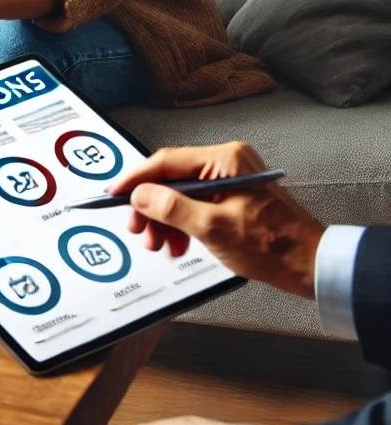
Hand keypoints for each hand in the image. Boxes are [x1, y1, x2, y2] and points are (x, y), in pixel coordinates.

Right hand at [111, 142, 323, 298]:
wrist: (310, 266)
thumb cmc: (272, 245)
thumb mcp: (213, 228)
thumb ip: (171, 208)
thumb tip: (139, 195)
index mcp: (225, 159)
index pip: (167, 161)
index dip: (136, 179)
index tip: (114, 194)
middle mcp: (226, 161)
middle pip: (171, 177)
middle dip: (151, 206)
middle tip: (138, 230)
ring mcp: (229, 177)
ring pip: (180, 192)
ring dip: (164, 219)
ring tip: (159, 244)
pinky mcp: (231, 194)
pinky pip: (195, 202)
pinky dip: (181, 222)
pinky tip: (178, 243)